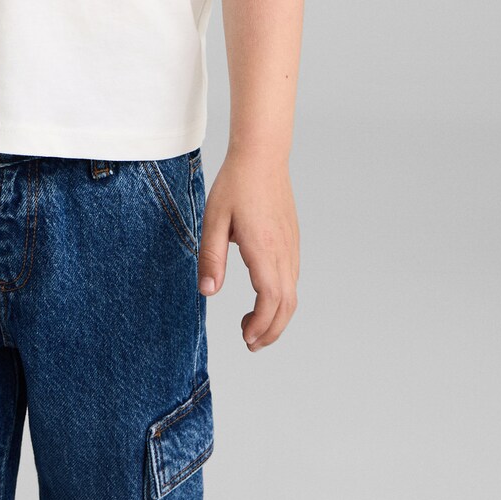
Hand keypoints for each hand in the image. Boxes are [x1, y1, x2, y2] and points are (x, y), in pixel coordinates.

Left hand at [197, 150, 298, 350]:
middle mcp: (284, 252)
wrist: (262, 156)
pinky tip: (264, 297)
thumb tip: (207, 292)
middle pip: (287, 305)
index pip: (271, 300)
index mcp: (264, 249)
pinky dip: (281, 299)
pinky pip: (292, 278)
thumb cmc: (236, 185)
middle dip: (271, 331)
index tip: (245, 337)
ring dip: (277, 317)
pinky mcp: (292, 240)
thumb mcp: (214, 220)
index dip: (261, 325)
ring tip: (253, 326)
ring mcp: (292, 246)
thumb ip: (211, 257)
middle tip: (250, 343)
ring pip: (293, 294)